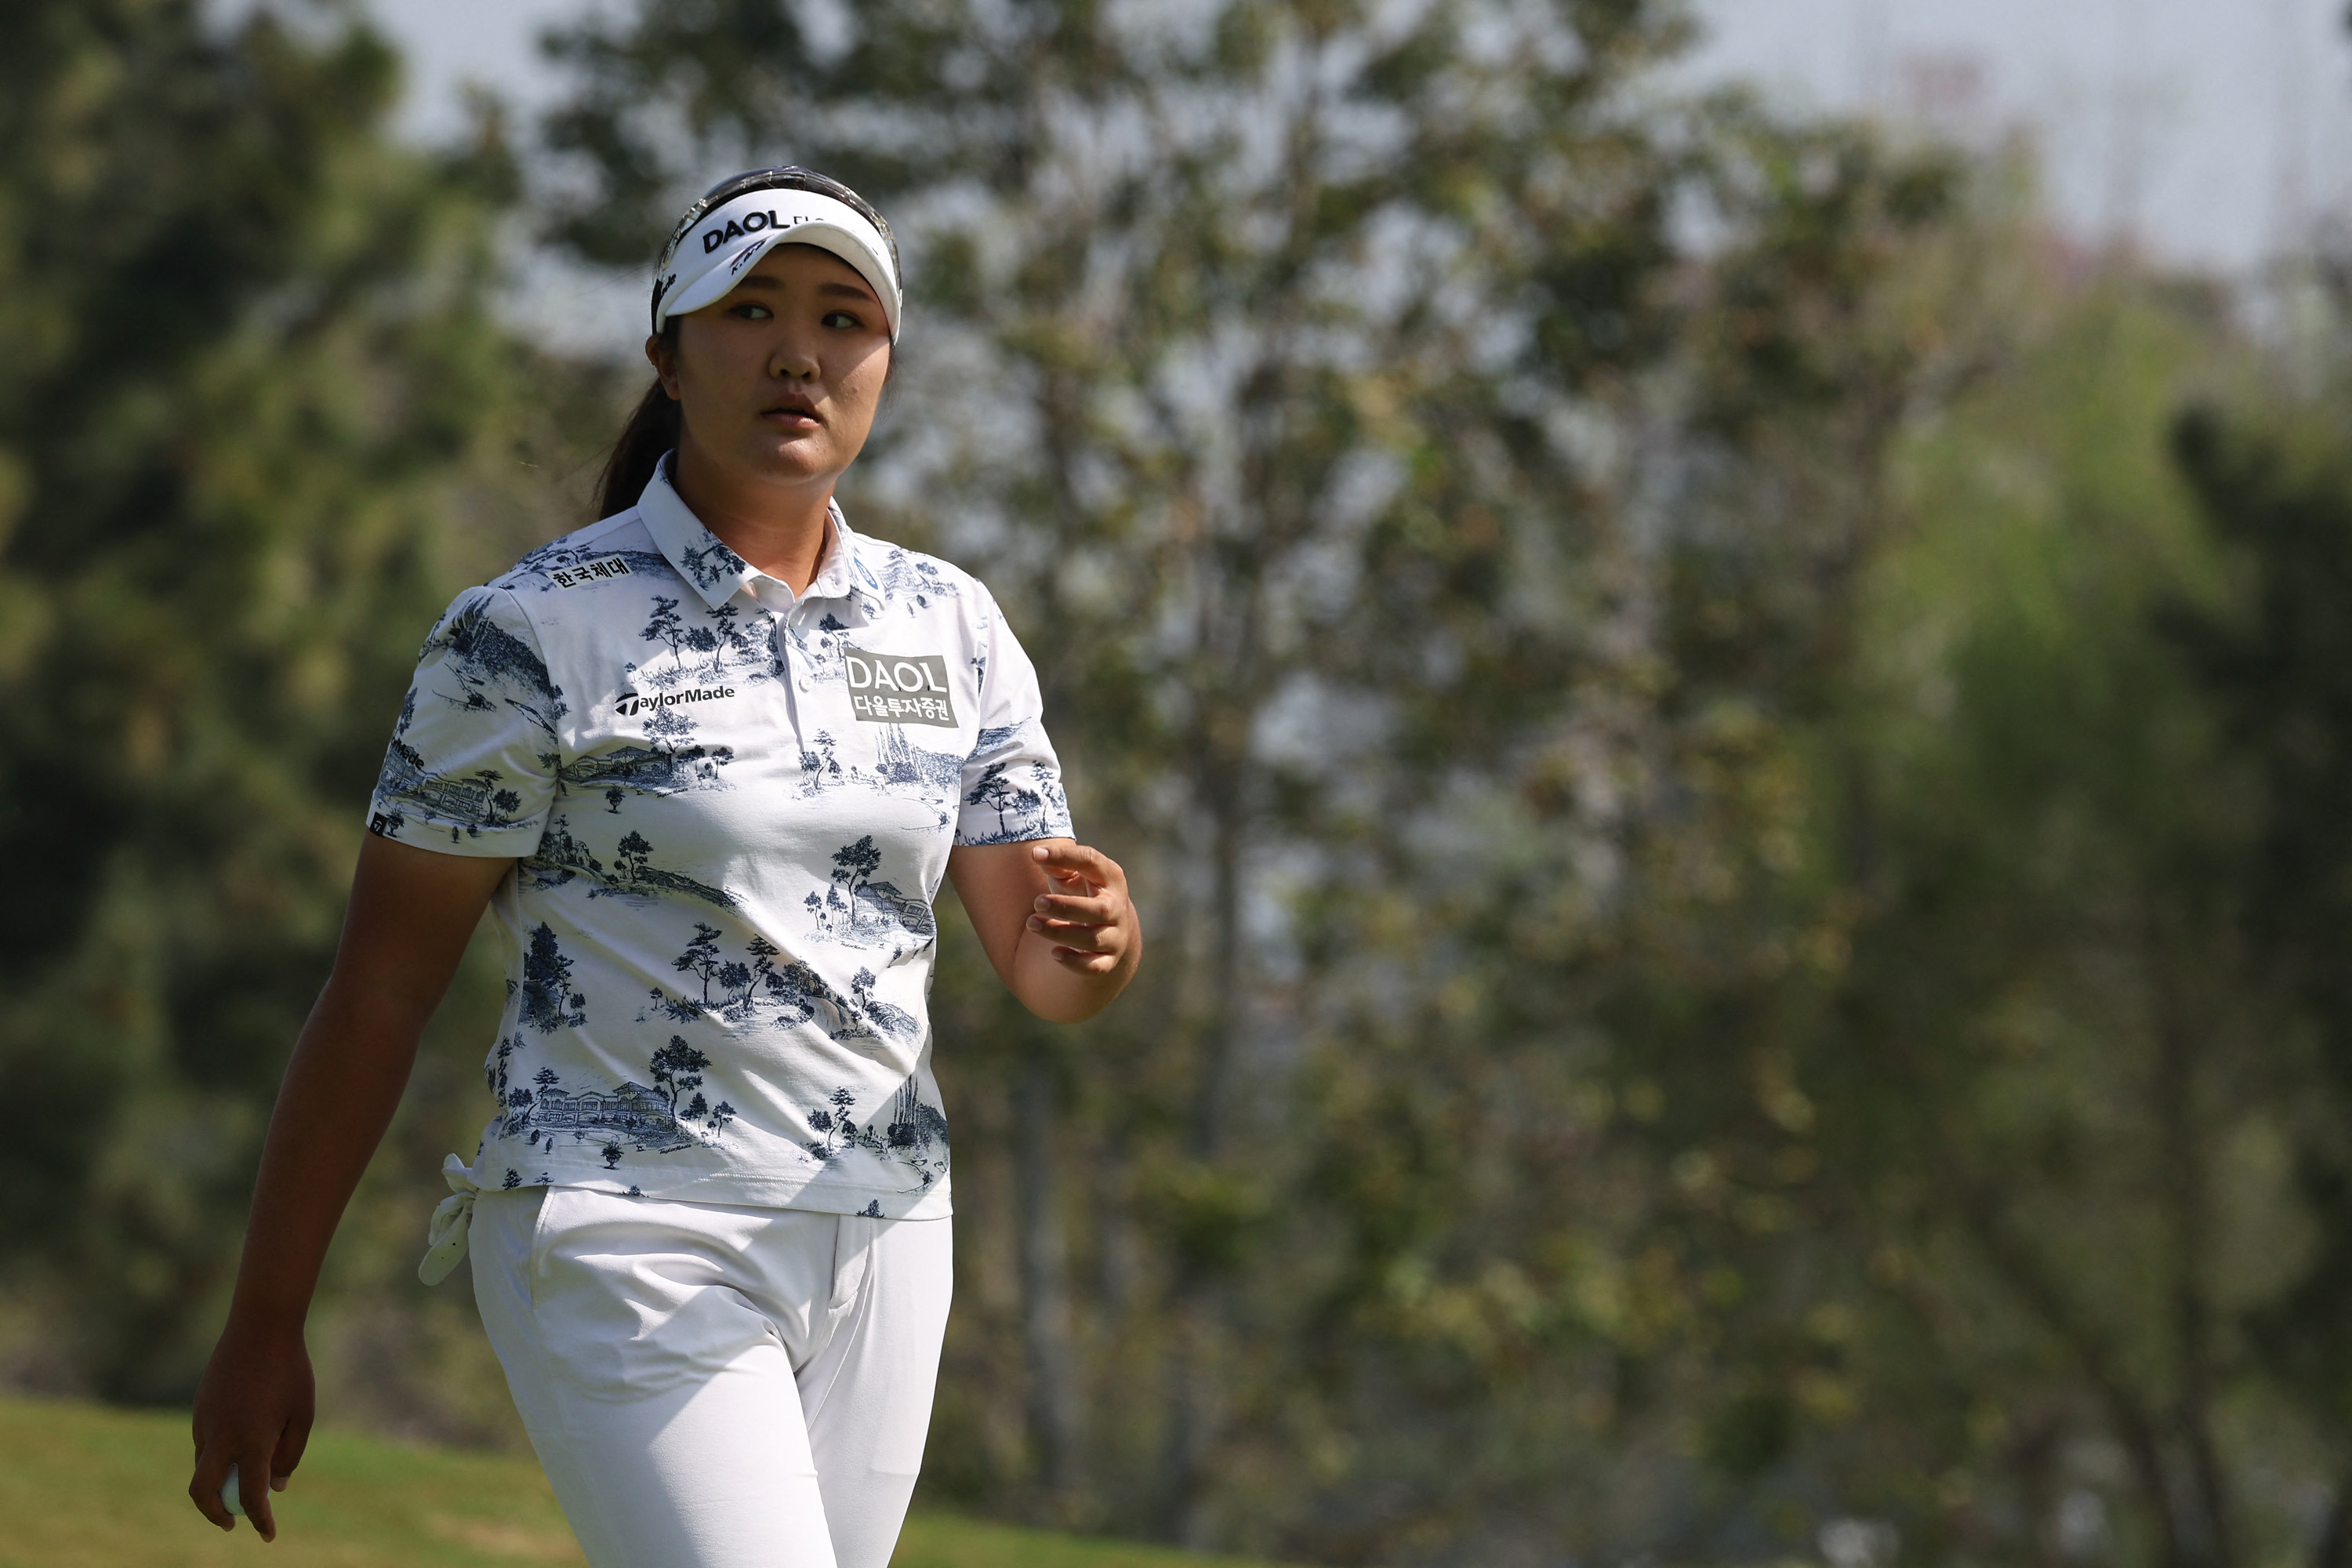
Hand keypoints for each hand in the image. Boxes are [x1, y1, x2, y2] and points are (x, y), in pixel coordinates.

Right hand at [189, 1322, 314, 1540]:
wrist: (260, 1327)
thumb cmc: (291, 1371)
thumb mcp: (302, 1414)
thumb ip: (289, 1454)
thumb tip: (275, 1487)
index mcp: (252, 1441)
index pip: (253, 1496)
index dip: (260, 1520)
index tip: (267, 1535)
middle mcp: (221, 1437)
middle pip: (202, 1493)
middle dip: (215, 1514)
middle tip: (234, 1522)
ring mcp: (204, 1422)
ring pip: (203, 1465)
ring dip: (219, 1479)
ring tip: (247, 1474)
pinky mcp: (198, 1409)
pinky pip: (204, 1442)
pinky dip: (218, 1453)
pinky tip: (240, 1440)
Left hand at [1025, 841, 1137, 975]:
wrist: (1111, 927)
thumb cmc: (1084, 893)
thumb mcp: (1074, 875)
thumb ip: (1059, 864)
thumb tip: (1038, 855)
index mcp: (1110, 878)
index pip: (1092, 862)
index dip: (1065, 856)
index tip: (1035, 855)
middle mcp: (1116, 908)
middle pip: (1098, 910)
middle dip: (1066, 907)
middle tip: (1037, 901)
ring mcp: (1115, 936)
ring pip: (1092, 939)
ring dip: (1060, 932)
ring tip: (1032, 923)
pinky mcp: (1108, 961)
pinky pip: (1095, 967)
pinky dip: (1075, 962)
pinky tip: (1055, 953)